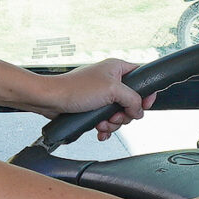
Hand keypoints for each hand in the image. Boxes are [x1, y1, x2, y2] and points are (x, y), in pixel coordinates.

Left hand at [29, 58, 144, 140]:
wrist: (51, 100)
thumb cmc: (76, 89)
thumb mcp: (112, 90)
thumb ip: (132, 99)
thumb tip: (139, 111)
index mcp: (117, 68)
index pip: (142, 77)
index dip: (146, 93)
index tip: (145, 105)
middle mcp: (110, 80)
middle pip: (132, 101)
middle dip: (124, 114)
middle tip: (115, 116)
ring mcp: (102, 94)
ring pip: (119, 113)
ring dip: (113, 123)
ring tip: (102, 123)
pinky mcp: (93, 107)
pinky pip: (107, 120)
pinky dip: (105, 127)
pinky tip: (99, 130)